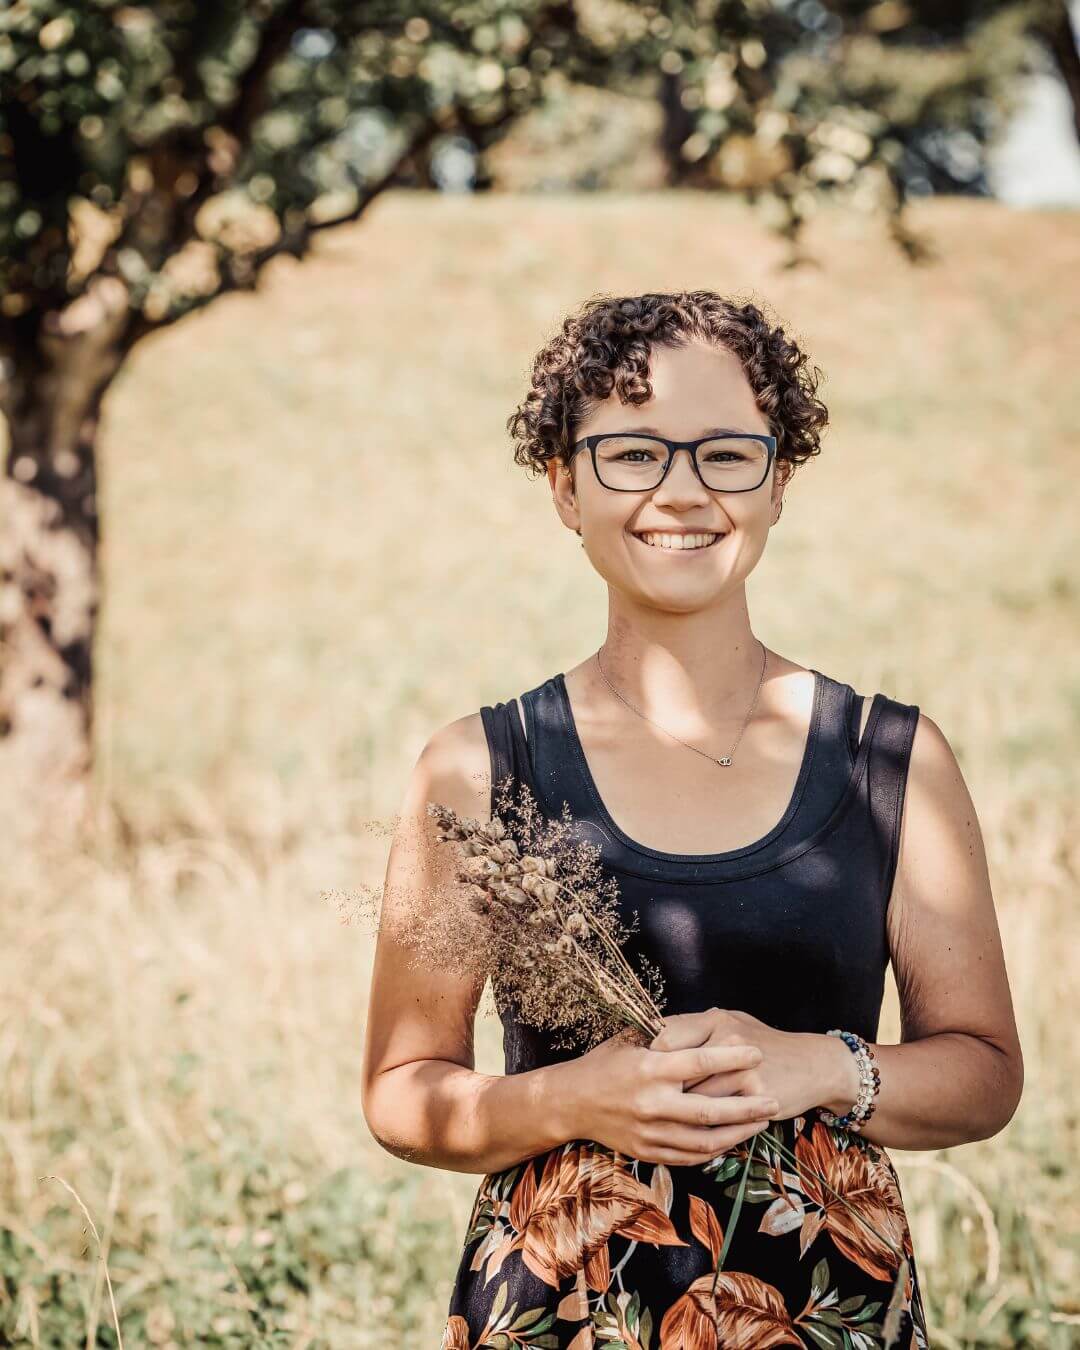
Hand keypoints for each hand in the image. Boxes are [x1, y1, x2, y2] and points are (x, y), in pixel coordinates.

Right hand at [562, 1023, 780, 1166]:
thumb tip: (705, 1024)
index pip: (700, 1062)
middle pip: (710, 1109)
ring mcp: (650, 1132)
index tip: (757, 1054)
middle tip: (774, 1100)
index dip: (732, 1058)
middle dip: (747, 1106)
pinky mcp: (648, 1152)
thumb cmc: (604, 1064)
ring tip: (761, 1122)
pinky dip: (716, 1149)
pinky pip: (690, 1156)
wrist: (571, 1102)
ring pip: (705, 1139)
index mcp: (649, 1068)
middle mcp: (651, 1102)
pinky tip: (733, 1139)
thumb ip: (667, 1037)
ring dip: (738, 1132)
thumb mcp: (631, 1041)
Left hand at [649, 1007, 858, 1122]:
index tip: (630, 1069)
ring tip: (653, 1119)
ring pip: (695, 1096)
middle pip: (676, 1068)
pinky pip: (718, 1117)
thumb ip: (694, 1027)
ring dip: (674, 1111)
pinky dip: (699, 1126)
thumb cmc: (764, 1042)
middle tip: (635, 1098)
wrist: (813, 1064)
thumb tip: (652, 1035)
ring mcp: (742, 1069)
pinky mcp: (755, 1097)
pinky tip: (683, 1131)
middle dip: (654, 1087)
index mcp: (716, 1019)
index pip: (667, 1035)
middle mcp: (727, 1039)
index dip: (646, 1055)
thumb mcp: (730, 1022)